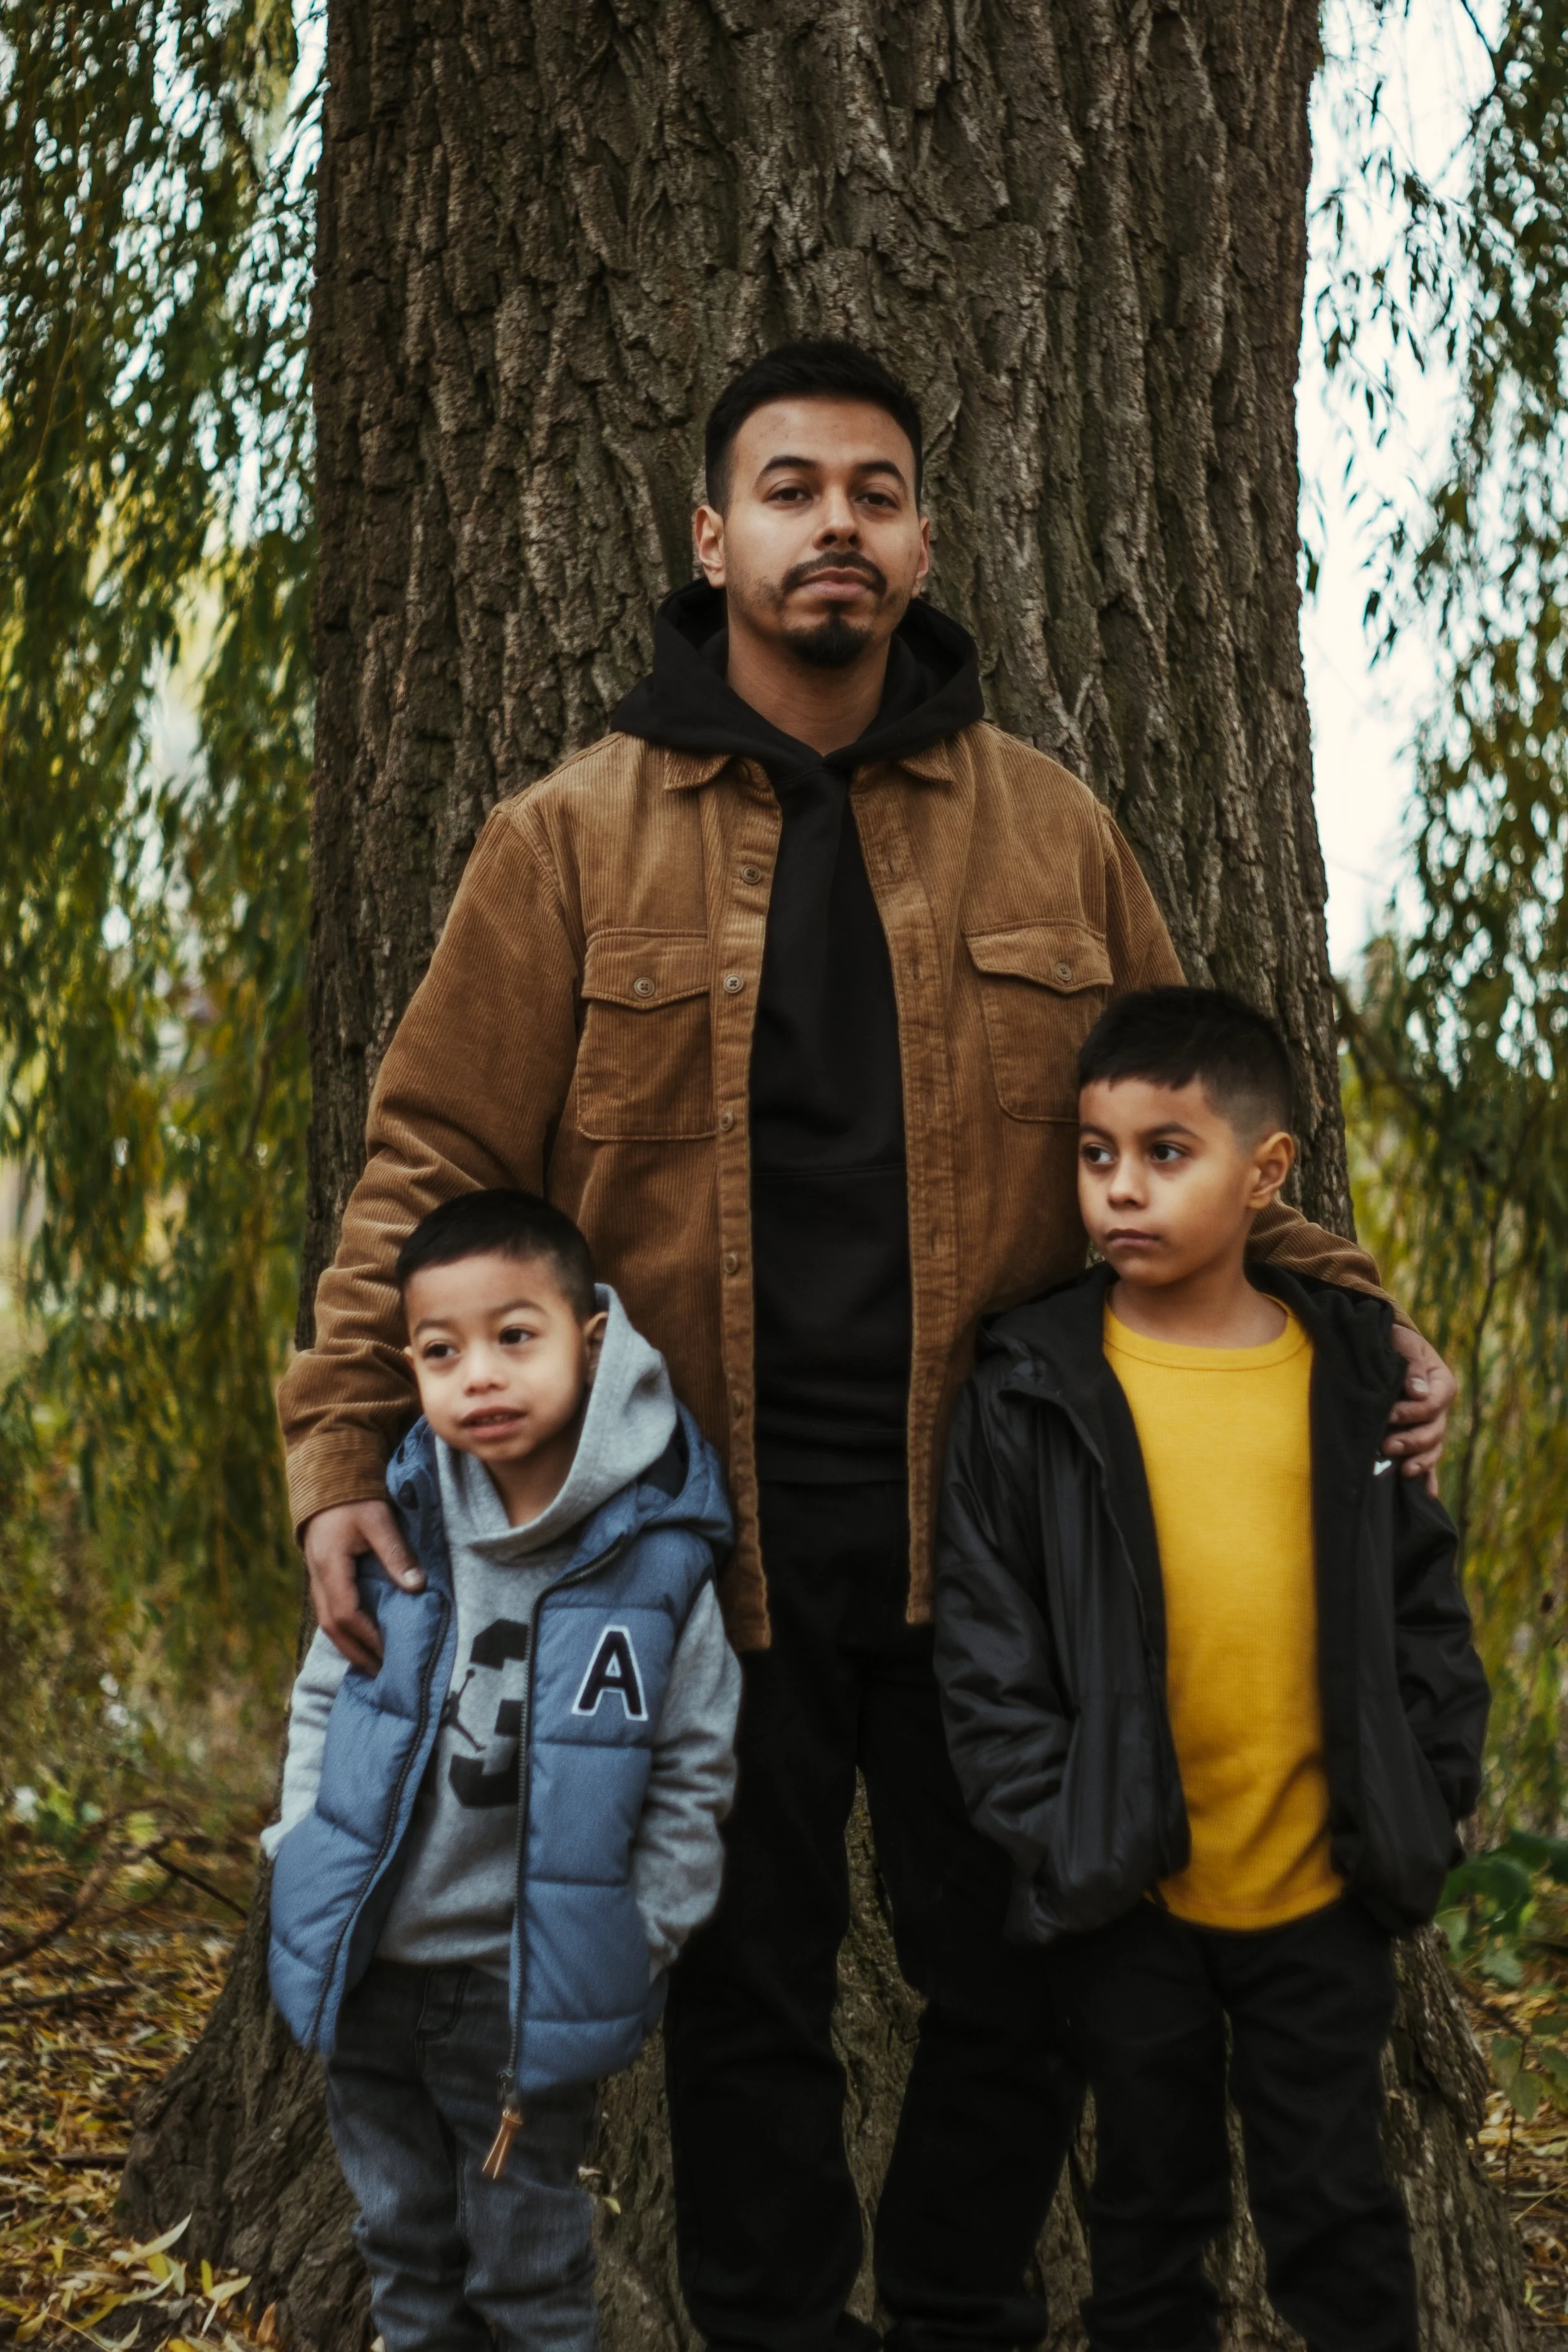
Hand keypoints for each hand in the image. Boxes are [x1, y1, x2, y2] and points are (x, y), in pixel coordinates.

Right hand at [302, 1498, 425, 1672]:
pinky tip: (361, 1640)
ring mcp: (316, 1579)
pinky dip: (345, 1631)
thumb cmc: (354, 1498)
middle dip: (356, 1653)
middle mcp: (318, 1578)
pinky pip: (330, 1612)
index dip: (367, 1637)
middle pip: (332, 1628)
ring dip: (349, 1646)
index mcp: (330, 1567)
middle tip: (382, 1673)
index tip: (389, 1653)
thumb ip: (396, 1553)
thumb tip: (417, 1586)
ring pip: (328, 1623)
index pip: (346, 1614)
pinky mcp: (322, 1577)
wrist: (327, 1480)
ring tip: (374, 1664)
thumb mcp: (379, 1520)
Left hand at [1384, 1327, 1456, 1492]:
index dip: (1412, 1412)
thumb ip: (1411, 1365)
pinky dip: (1429, 1478)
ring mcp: (1431, 1425)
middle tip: (1386, 1446)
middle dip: (1411, 1441)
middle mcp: (1440, 1407)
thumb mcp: (1401, 1343)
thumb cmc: (1393, 1341)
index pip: (1434, 1404)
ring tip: (1402, 1471)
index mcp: (1441, 1383)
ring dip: (1419, 1461)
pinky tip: (1429, 1496)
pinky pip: (1429, 1461)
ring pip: (1432, 1449)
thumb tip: (1418, 1392)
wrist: (1385, 1347)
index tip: (1389, 1413)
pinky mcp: (1419, 1437)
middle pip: (1434, 1431)